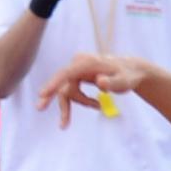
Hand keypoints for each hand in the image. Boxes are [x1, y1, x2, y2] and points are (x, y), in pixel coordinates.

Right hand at [35, 52, 159, 123]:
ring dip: (80, 102)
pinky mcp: (77, 76)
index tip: (42, 94)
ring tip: (98, 106)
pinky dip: (82, 100)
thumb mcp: (124, 82)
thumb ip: (113, 83)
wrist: (130, 71)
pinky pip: (72, 91)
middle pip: (62, 83)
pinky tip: (96, 104)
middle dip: (52, 97)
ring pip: (68, 91)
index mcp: (87, 62)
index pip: (66, 73)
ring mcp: (77, 70)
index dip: (54, 84)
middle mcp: (79, 63)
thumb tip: (100, 82)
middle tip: (39, 108)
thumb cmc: (127, 76)